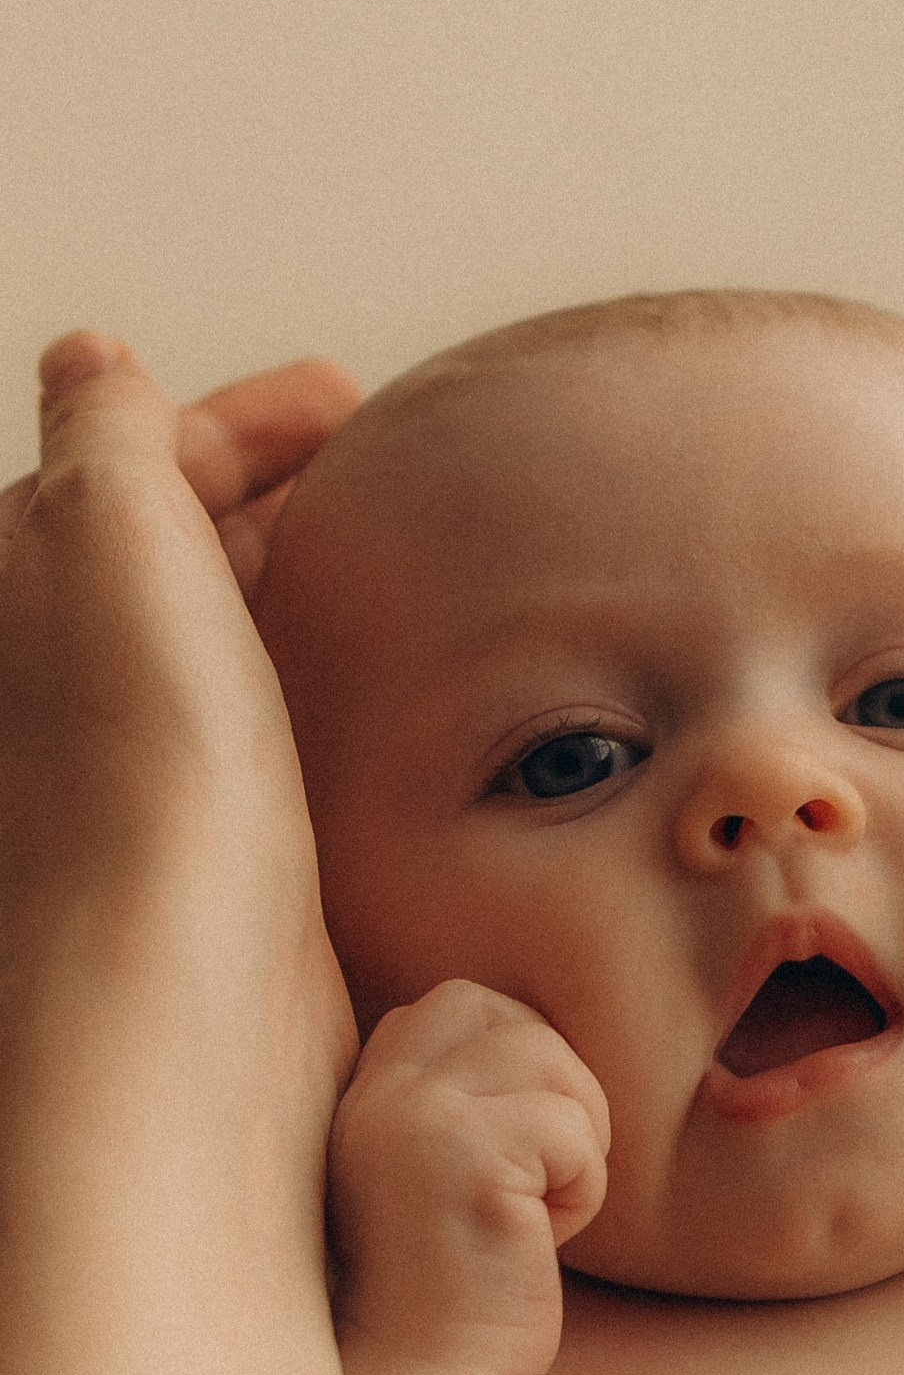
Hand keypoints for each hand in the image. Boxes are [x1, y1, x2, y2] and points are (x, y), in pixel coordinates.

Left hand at [0, 335, 355, 1170]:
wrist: (178, 1015)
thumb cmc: (137, 780)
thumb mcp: (111, 532)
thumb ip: (110, 431)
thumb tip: (92, 359)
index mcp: (18, 601)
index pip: (121, 466)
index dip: (233, 417)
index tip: (348, 395)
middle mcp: (57, 698)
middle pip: (165, 556)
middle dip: (267, 496)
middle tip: (380, 469)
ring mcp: (132, 789)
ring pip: (216, 651)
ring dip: (298, 592)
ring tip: (394, 568)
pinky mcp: (210, 875)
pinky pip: (262, 746)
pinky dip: (316, 690)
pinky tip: (379, 695)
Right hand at [329, 980, 609, 1374]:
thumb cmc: (452, 1288)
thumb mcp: (440, 1172)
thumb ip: (464, 1100)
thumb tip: (545, 1040)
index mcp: (364, 1092)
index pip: (459, 1004)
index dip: (517, 1059)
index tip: (519, 1149)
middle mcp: (379, 1096)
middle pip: (511, 1018)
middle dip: (557, 1088)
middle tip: (543, 1178)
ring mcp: (419, 1124)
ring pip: (551, 1061)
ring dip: (576, 1139)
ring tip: (537, 1211)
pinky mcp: (472, 1166)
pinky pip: (573, 1131)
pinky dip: (584, 1188)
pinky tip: (541, 1240)